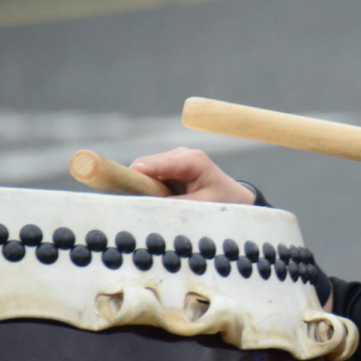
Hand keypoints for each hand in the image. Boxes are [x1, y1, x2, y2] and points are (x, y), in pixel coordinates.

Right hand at [130, 147, 255, 203]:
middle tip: (125, 200)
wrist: (234, 197)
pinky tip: (143, 197)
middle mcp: (180, 154)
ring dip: (139, 184)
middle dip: (135, 181)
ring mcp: (172, 159)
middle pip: (146, 165)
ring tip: (137, 201)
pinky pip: (147, 175)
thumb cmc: (223, 200)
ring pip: (144, 169)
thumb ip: (177, 205)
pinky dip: (143, 186)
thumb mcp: (203, 205)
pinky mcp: (167, 167)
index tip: (126, 176)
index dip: (143, 171)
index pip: (160, 163)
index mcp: (193, 160)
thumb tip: (150, 206)